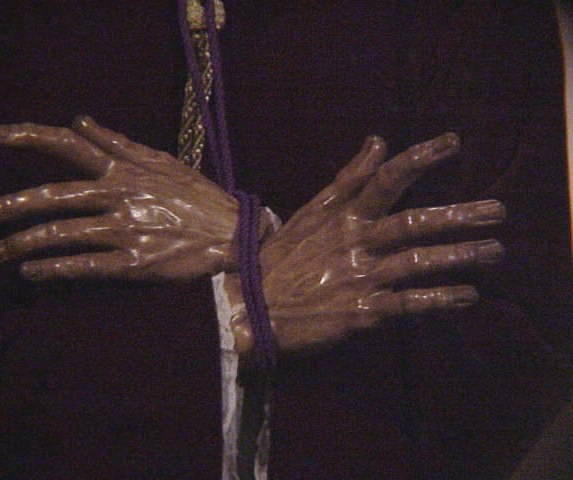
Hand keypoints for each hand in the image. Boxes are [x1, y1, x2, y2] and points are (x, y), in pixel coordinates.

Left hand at [0, 116, 243, 280]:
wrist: (233, 234)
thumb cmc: (198, 197)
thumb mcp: (163, 161)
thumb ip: (119, 142)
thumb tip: (81, 120)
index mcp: (125, 169)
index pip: (68, 145)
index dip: (27, 137)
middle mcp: (119, 197)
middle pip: (52, 197)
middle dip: (9, 206)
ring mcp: (125, 231)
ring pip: (61, 235)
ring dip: (21, 243)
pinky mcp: (134, 263)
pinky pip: (84, 266)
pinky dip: (54, 270)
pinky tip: (31, 273)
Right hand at [229, 133, 505, 351]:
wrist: (252, 308)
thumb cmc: (282, 259)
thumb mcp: (309, 213)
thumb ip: (348, 179)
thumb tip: (378, 141)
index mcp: (341, 215)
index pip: (384, 179)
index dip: (419, 159)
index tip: (453, 142)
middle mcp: (353, 242)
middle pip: (412, 223)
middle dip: (458, 216)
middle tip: (498, 211)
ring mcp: (359, 277)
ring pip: (418, 262)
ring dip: (459, 256)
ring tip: (495, 252)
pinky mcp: (362, 311)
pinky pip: (409, 303)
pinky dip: (440, 299)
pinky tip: (468, 295)